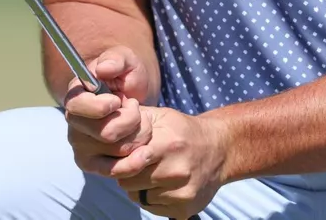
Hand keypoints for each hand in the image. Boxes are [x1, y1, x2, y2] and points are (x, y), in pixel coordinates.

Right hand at [64, 47, 155, 175]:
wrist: (135, 98)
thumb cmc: (126, 76)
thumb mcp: (126, 61)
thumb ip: (116, 60)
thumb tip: (102, 69)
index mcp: (75, 95)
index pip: (78, 106)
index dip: (102, 106)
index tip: (118, 99)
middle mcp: (73, 122)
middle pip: (105, 132)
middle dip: (131, 120)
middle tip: (136, 108)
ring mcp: (81, 145)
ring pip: (117, 150)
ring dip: (138, 135)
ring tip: (142, 122)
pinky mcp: (92, 163)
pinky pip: (114, 171)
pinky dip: (133, 163)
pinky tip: (144, 152)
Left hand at [101, 106, 228, 217]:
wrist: (220, 149)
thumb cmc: (184, 131)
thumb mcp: (162, 116)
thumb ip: (134, 120)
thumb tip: (105, 122)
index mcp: (168, 144)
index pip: (127, 161)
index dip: (121, 158)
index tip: (124, 153)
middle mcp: (176, 171)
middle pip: (128, 181)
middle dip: (127, 172)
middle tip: (138, 163)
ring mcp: (181, 193)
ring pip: (137, 196)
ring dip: (138, 186)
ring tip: (152, 171)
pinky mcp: (185, 209)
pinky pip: (151, 207)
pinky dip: (151, 197)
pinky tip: (162, 184)